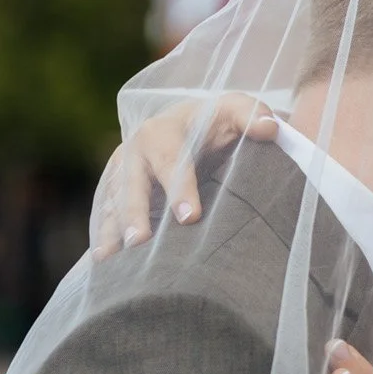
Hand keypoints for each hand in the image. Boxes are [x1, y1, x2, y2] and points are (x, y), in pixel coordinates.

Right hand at [91, 92, 277, 256]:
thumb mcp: (235, 111)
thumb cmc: (216, 121)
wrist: (187, 122)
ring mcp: (121, 170)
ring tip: (111, 259)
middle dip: (135, 212)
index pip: (172, 161)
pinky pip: (106, 212)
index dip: (180, 189)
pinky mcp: (115, 188)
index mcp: (164, 131)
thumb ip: (251, 116)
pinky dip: (103, 235)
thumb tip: (269, 129)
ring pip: (114, 200)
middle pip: (133, 184)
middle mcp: (136, 150)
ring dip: (112, 229)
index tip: (191, 218)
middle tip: (139, 241)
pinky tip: (104, 262)